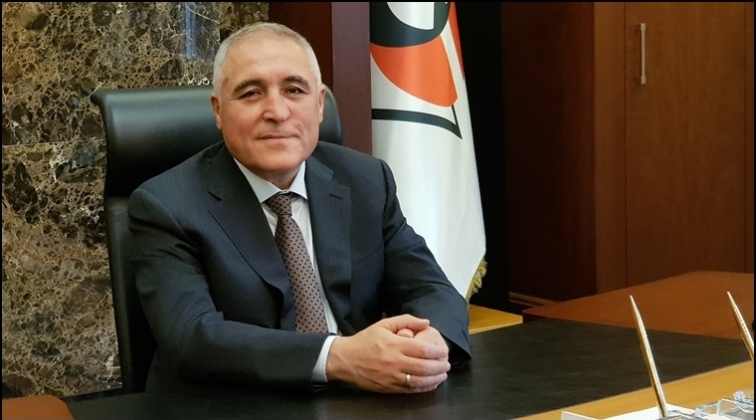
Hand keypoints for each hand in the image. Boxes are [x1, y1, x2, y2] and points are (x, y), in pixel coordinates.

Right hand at [326, 314, 450, 392]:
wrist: (345, 359)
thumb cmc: (365, 341)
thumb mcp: (384, 324)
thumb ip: (406, 320)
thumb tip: (426, 322)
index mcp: (394, 345)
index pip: (422, 350)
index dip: (437, 352)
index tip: (443, 351)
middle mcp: (394, 362)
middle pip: (424, 367)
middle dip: (439, 366)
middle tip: (447, 364)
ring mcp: (391, 377)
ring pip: (419, 381)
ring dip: (434, 378)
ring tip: (443, 374)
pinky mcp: (388, 387)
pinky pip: (410, 390)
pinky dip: (423, 388)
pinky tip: (431, 384)